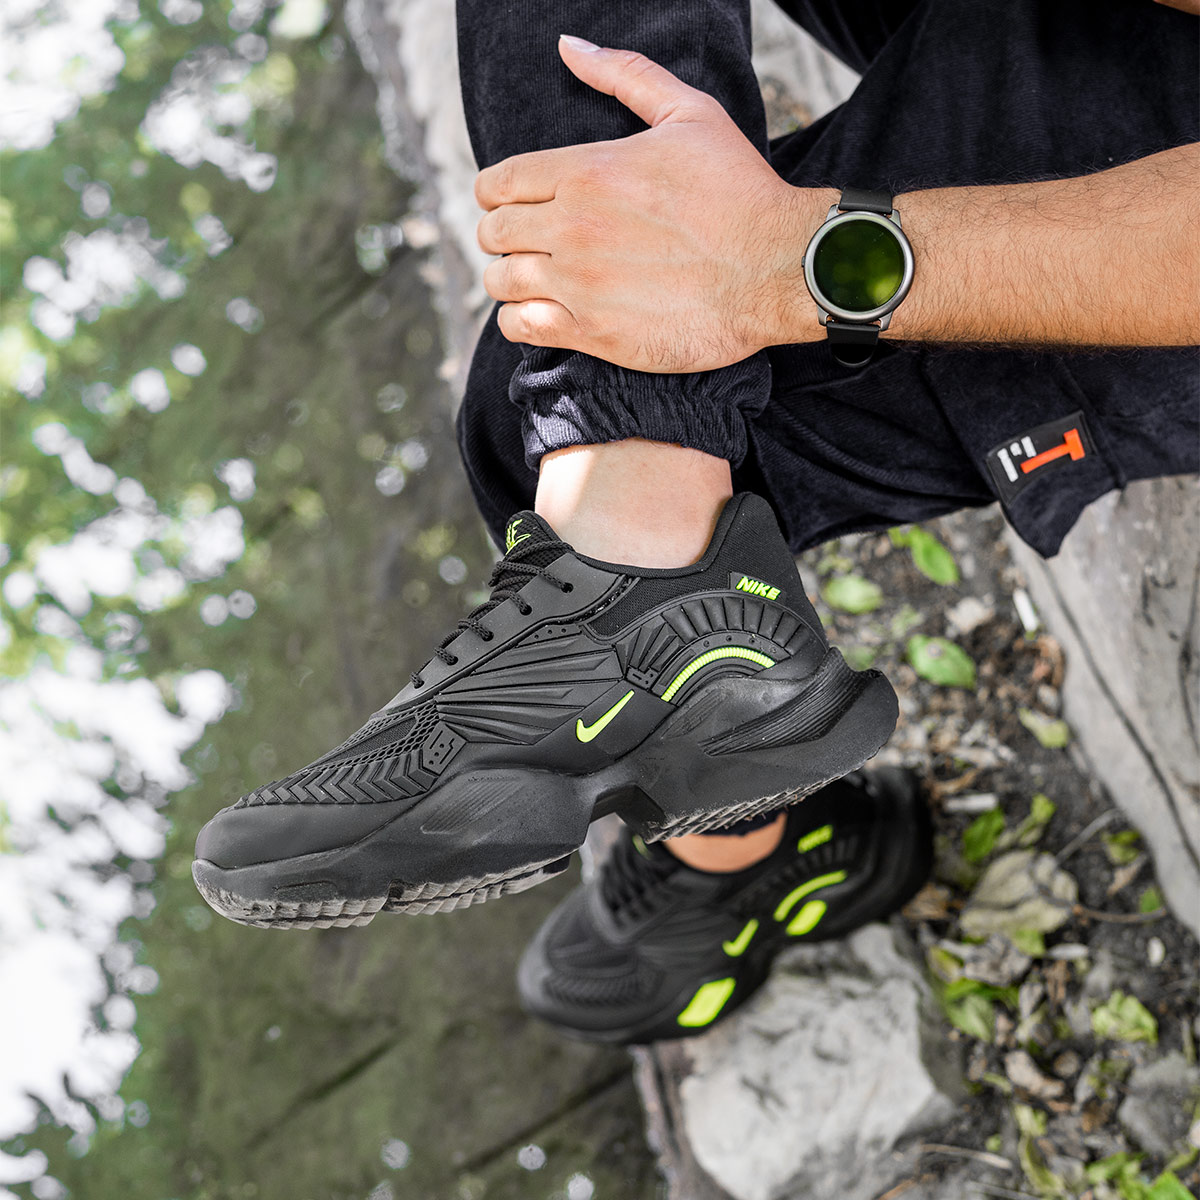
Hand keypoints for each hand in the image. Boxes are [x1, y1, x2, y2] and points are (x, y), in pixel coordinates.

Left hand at [475, 36, 829, 372]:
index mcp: (585, 171)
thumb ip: (624, 75)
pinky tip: (544, 313)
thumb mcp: (689, 113)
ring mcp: (578, 283)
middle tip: (530, 244)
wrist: (779, 269)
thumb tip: (570, 47)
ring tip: (537, 280)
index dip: (495, 194)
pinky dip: (520, 319)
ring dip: (510, 279)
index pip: (498, 182)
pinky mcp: (593, 331)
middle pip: (493, 233)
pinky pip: (520, 326)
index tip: (512, 204)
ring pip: (500, 281)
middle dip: (502, 236)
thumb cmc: (740, 192)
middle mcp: (571, 226)